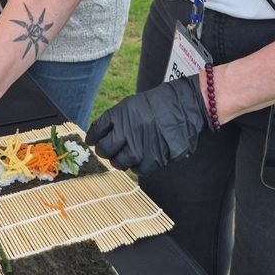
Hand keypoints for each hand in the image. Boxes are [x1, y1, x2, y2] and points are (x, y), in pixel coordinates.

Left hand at [85, 75, 211, 175]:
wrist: (183, 107)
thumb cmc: (155, 105)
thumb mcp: (130, 105)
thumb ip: (113, 120)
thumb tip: (95, 136)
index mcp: (120, 116)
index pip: (96, 132)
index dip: (92, 137)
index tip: (92, 140)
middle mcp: (127, 132)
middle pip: (105, 150)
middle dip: (103, 151)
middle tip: (107, 149)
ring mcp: (140, 147)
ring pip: (120, 163)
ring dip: (119, 160)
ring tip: (125, 154)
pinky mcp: (154, 159)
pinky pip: (138, 169)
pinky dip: (137, 166)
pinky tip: (140, 158)